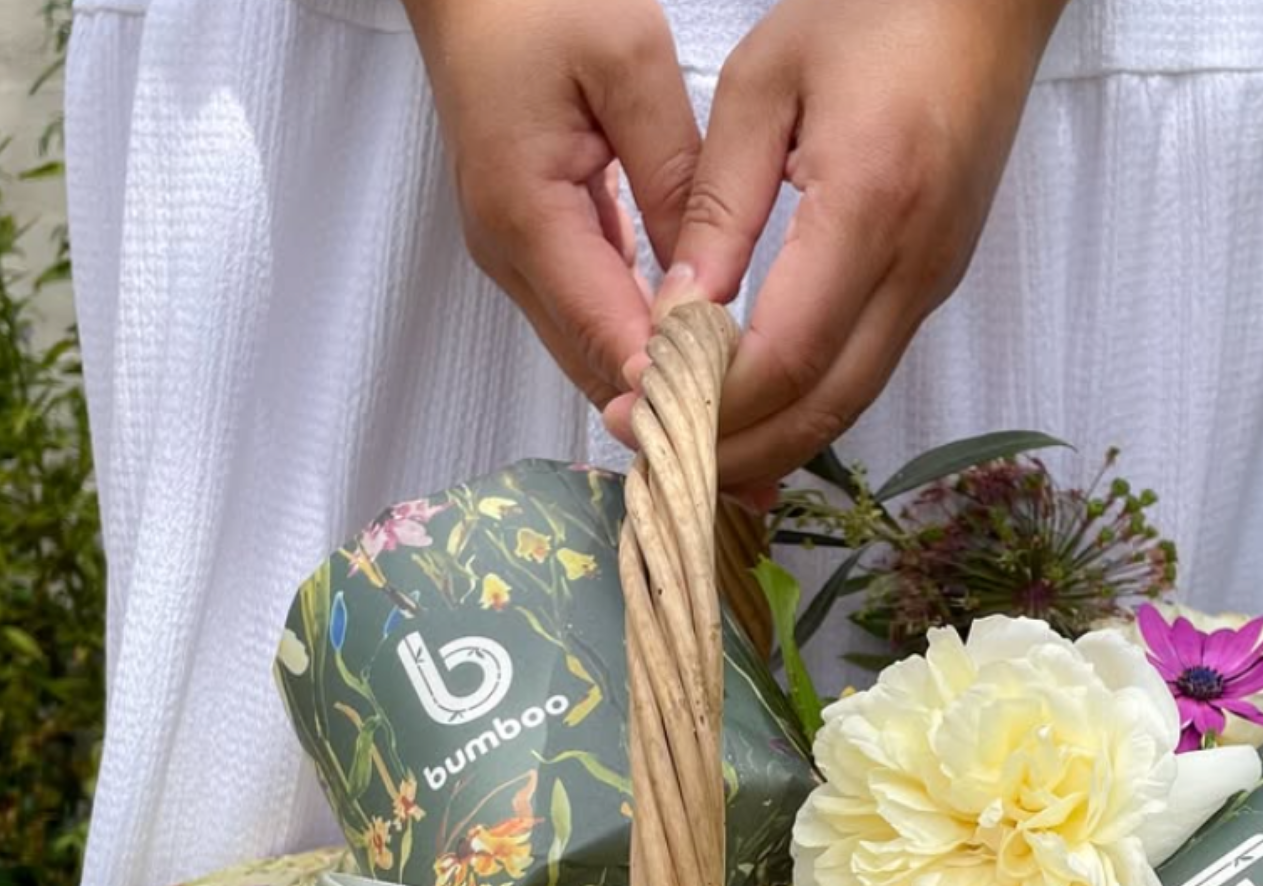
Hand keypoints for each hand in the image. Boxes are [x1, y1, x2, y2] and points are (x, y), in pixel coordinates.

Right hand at [401, 0, 700, 408]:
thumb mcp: (628, 59)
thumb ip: (672, 173)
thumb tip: (708, 279)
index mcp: (528, 213)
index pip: (608, 334)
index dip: (669, 390)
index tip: (737, 424)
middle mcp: (511, 254)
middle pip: (596, 369)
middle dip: (667, 412)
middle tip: (752, 450)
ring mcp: (513, 256)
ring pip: (590, 357)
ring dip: (654, 393)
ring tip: (733, 426)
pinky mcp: (527, 247)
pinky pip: (587, 321)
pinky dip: (637, 353)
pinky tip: (691, 368)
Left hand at [605, 0, 1067, 487]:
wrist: (986, 0)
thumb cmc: (875, 11)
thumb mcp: (763, 82)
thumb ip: (717, 205)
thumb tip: (674, 313)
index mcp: (869, 206)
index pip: (786, 355)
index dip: (712, 403)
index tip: (640, 407)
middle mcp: (914, 267)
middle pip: (822, 409)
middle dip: (734, 449)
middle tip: (651, 450)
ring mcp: (932, 284)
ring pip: (848, 405)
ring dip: (769, 441)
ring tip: (688, 440)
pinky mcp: (934, 285)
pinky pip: (864, 373)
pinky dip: (803, 408)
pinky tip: (747, 405)